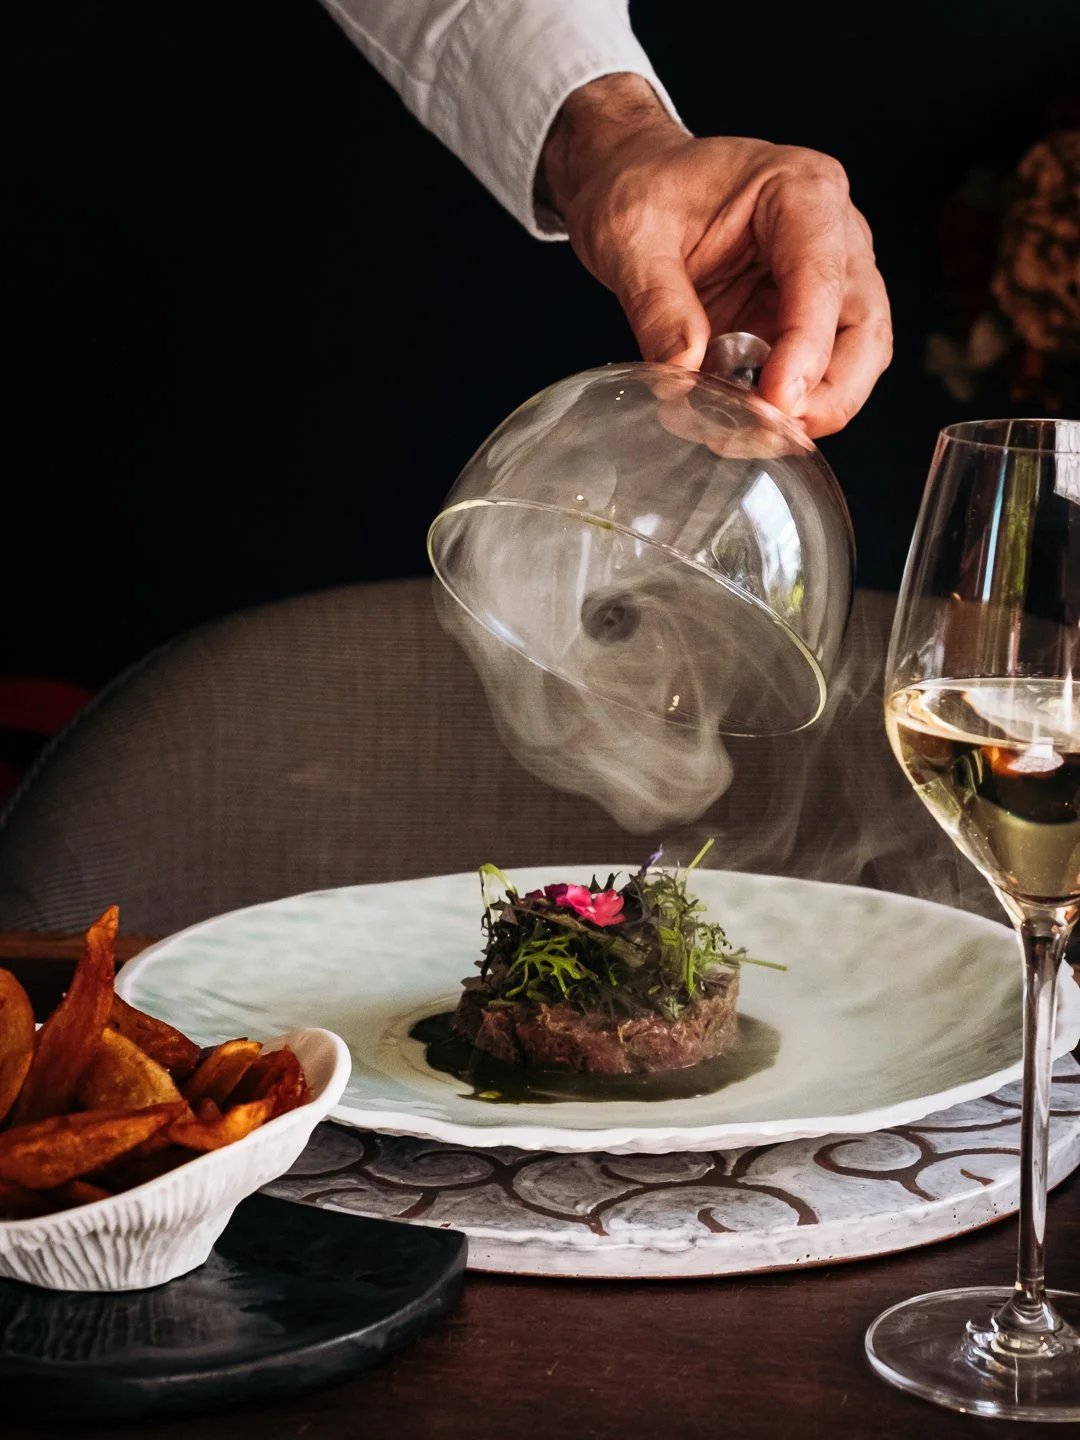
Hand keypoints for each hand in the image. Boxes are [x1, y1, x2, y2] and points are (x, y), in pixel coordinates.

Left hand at [538, 75, 891, 437]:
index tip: (776, 399)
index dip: (807, 347)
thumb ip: (656, 305)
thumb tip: (683, 373)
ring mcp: (828, 278)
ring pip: (858, 356)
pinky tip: (750, 423)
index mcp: (800, 189)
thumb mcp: (629, 239)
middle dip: (830, 391)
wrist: (632, 183)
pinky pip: (821, 372)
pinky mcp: (805, 318)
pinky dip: (795, 406)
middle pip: (865, 326)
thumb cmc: (640, 190)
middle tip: (773, 430)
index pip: (824, 276)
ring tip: (756, 434)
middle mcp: (832, 231)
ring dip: (819, 406)